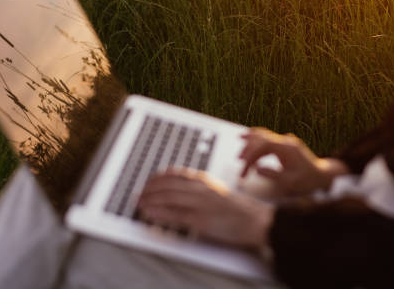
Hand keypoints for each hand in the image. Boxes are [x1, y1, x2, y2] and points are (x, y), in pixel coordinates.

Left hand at [138, 168, 273, 250]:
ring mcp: (199, 203)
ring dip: (150, 200)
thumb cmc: (238, 209)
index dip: (158, 177)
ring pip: (168, 198)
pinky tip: (150, 213)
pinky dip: (159, 214)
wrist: (255, 220)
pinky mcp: (201, 219)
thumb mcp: (216, 192)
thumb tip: (182, 191)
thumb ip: (200, 189)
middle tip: (139, 194)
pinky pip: (174, 215)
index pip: (175, 174)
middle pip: (167, 185)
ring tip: (139, 203)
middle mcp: (199, 189)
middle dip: (149, 189)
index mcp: (204, 180)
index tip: (148, 181)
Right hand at [239, 128, 348, 195]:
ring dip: (250, 142)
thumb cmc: (307, 181)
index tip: (244, 168)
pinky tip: (246, 138)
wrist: (321, 176)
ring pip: (263, 135)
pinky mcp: (285, 144)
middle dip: (248, 149)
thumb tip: (257, 169)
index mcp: (287, 149)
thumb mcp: (290, 182)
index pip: (264, 146)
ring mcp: (285, 141)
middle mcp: (285, 141)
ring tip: (240, 153)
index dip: (251, 155)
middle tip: (239, 161)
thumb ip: (273, 175)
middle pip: (261, 138)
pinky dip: (256, 140)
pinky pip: (267, 138)